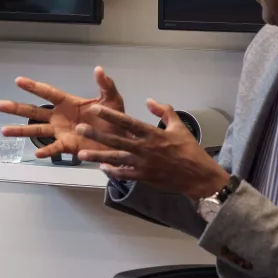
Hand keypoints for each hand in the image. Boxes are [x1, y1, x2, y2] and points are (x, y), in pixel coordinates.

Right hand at [0, 67, 125, 158]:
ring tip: (4, 131)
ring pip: (37, 130)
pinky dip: (46, 151)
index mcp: (68, 103)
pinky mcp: (68, 146)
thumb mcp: (113, 99)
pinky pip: (54, 149)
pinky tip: (36, 154)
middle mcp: (60, 117)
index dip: (33, 87)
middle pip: (34, 111)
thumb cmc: (115, 118)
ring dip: (20, 130)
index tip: (18, 80)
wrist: (122, 140)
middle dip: (17, 108)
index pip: (47, 93)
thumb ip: (106, 85)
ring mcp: (61, 132)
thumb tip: (99, 69)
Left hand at [76, 100, 229, 198]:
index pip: (128, 122)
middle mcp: (145, 148)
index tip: (96, 109)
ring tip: (81, 154)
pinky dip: (112, 171)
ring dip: (97, 156)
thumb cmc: (190, 150)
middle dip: (97, 134)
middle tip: (80, 128)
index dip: (111, 115)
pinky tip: (101, 167)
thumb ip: (164, 111)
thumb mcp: (179, 126)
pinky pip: (124, 174)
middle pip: (116, 140)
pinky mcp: (143, 177)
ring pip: (116, 159)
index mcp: (153, 134)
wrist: (198, 176)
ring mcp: (143, 164)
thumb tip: (149, 100)